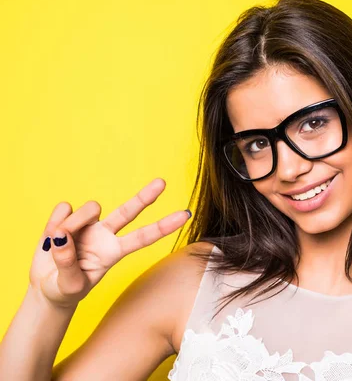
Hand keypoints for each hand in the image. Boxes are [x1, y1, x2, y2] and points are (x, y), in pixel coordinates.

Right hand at [29, 178, 190, 308]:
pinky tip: (51, 237)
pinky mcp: (67, 217)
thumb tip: (63, 237)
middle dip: (145, 196)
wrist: (46, 287)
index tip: (186, 215)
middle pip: (129, 211)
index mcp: (114, 252)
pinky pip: (64, 209)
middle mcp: (105, 234)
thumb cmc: (65, 289)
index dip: (164, 227)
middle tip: (163, 182)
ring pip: (90, 208)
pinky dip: (53, 223)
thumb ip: (67, 264)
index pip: (144, 237)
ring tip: (59, 242)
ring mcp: (87, 224)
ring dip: (73, 223)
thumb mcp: (69, 285)